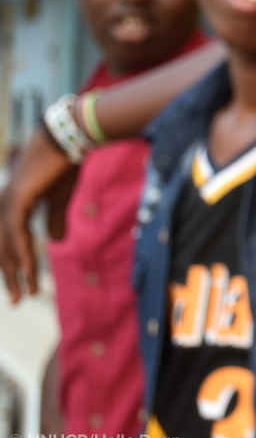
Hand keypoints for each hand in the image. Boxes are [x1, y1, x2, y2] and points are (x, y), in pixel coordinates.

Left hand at [0, 131, 78, 302]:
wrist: (68, 138)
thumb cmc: (65, 163)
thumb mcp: (60, 197)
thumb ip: (55, 219)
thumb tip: (54, 242)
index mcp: (14, 203)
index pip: (8, 241)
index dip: (15, 265)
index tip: (22, 287)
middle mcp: (5, 204)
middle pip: (3, 248)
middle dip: (11, 275)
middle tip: (18, 300)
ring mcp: (9, 202)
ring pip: (8, 246)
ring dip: (17, 272)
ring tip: (25, 294)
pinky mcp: (17, 200)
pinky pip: (16, 234)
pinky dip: (23, 254)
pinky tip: (29, 270)